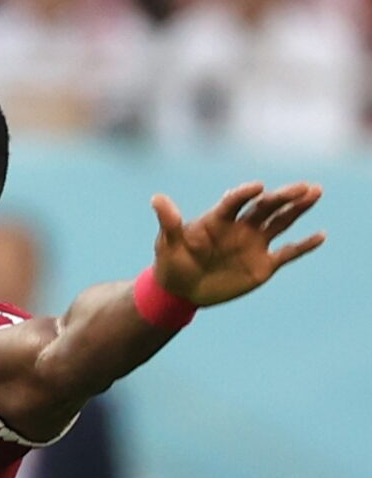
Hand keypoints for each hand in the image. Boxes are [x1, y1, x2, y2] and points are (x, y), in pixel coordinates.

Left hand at [152, 180, 325, 307]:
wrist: (181, 290)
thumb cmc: (171, 263)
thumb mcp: (167, 244)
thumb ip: (169, 222)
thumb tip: (157, 198)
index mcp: (218, 219)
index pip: (235, 202)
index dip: (245, 194)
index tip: (257, 187)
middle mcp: (240, 227)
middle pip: (265, 207)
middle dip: (284, 197)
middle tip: (305, 187)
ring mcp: (253, 244)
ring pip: (280, 222)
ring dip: (298, 209)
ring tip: (315, 193)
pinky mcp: (263, 265)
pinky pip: (287, 253)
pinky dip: (303, 245)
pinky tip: (320, 235)